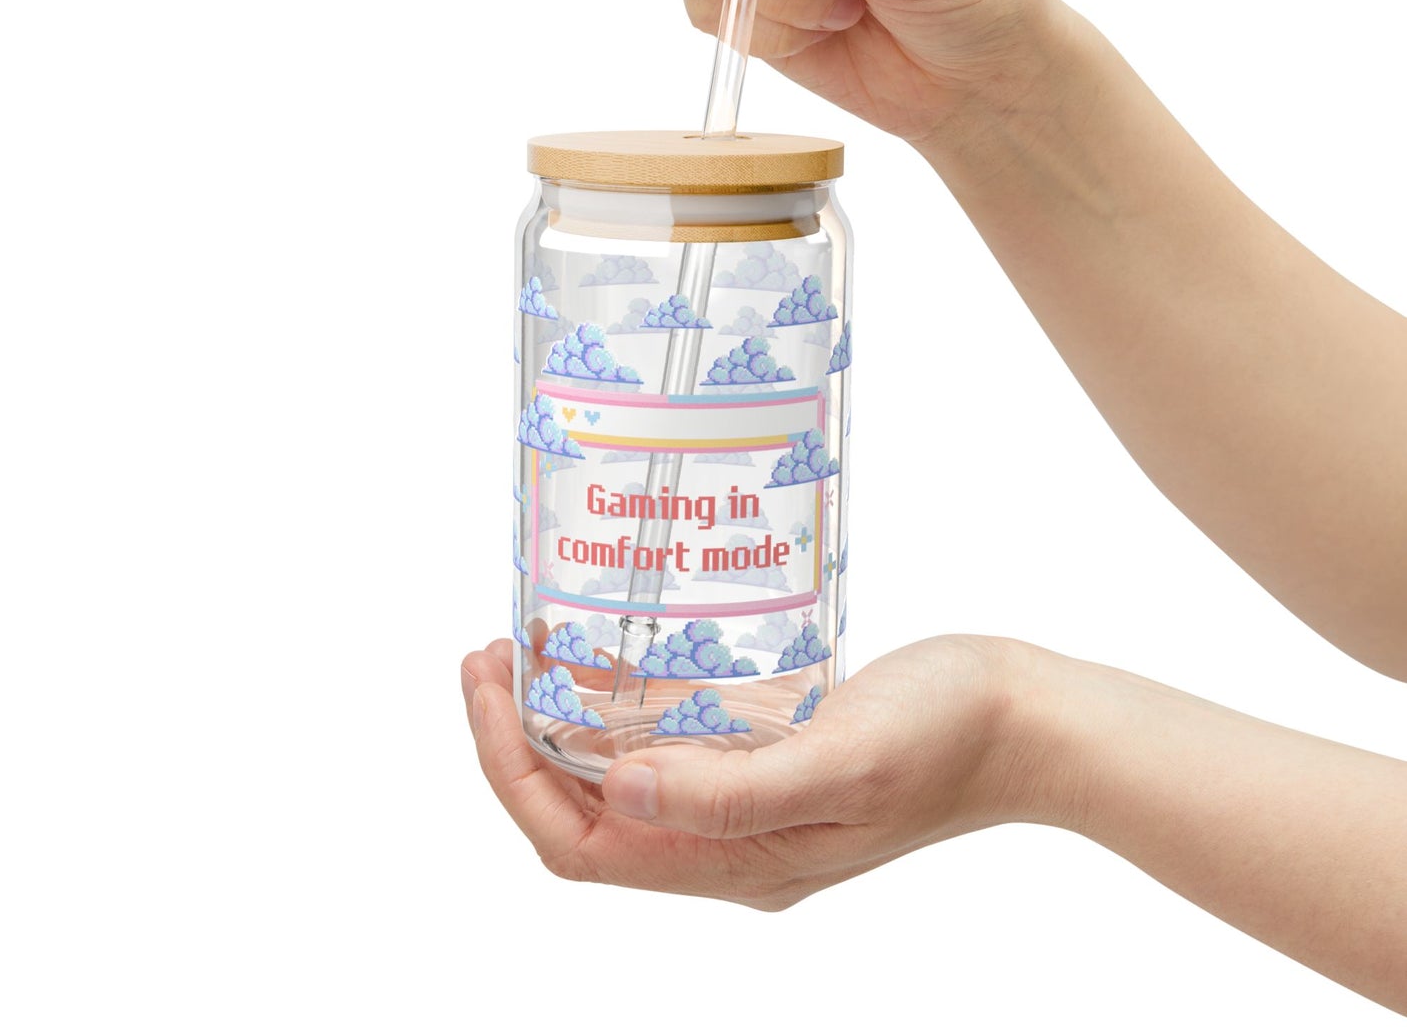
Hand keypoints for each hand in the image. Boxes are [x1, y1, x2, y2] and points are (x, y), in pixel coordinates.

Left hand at [461, 634, 1041, 909]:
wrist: (1024, 719)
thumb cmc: (946, 737)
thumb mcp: (841, 762)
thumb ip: (729, 792)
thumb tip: (615, 793)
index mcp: (736, 863)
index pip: (581, 843)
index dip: (513, 772)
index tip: (487, 686)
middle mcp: (728, 844)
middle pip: (585, 813)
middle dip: (519, 741)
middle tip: (492, 655)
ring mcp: (748, 802)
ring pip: (621, 778)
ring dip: (565, 721)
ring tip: (529, 647)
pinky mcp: (768, 756)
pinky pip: (671, 744)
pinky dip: (626, 705)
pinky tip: (613, 654)